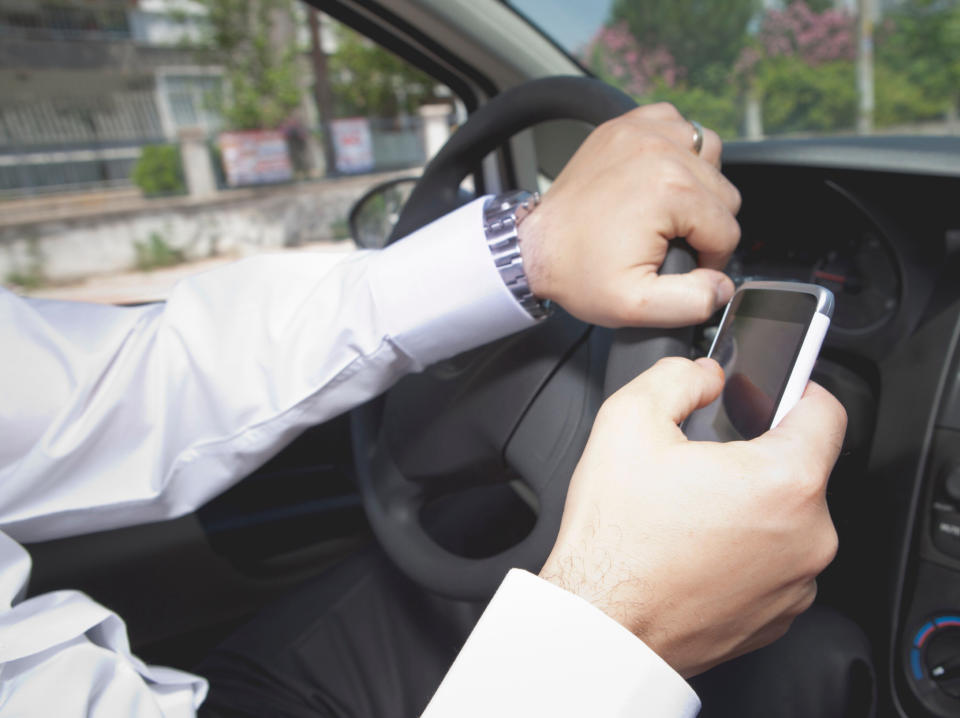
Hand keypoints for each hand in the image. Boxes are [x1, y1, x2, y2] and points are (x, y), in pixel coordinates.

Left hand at [518, 103, 740, 327]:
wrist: (534, 248)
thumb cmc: (577, 272)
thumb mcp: (635, 306)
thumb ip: (691, 302)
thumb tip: (722, 287)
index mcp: (670, 190)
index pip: (726, 230)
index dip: (710, 259)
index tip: (682, 267)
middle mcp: (660, 151)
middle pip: (723, 193)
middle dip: (703, 224)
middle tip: (669, 243)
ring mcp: (641, 131)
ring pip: (709, 154)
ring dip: (698, 183)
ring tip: (668, 210)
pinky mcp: (625, 125)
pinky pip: (678, 125)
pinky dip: (676, 149)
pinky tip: (658, 177)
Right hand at [539, 357, 845, 677]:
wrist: (603, 624)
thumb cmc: (616, 541)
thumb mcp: (628, 423)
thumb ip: (677, 377)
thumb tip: (704, 375)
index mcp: (784, 481)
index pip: (826, 412)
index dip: (798, 389)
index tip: (776, 392)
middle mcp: (807, 536)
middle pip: (801, 468)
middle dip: (757, 453)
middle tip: (703, 460)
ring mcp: (796, 582)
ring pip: (788, 518)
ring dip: (752, 505)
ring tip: (693, 510)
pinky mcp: (778, 616)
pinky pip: (776, 564)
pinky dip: (747, 550)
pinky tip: (698, 547)